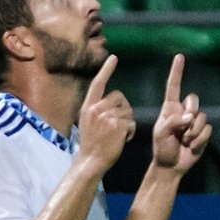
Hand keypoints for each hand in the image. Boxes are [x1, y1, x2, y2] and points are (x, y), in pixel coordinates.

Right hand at [77, 54, 134, 175]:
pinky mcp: (117, 126)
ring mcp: (106, 117)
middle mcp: (96, 109)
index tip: (114, 57)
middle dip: (124, 109)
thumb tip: (111, 103)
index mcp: (88, 107)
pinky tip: (123, 140)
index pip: (98, 84)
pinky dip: (130, 132)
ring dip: (128, 123)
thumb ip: (97, 111)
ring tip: (119, 135)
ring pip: (127, 111)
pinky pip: (131, 123)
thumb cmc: (91, 145)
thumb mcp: (87, 123)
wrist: (91, 161)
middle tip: (119, 124)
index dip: (106, 70)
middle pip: (119, 97)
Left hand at [152, 54, 210, 174]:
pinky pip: (207, 130)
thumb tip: (191, 117)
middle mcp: (183, 111)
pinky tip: (192, 147)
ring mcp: (194, 122)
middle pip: (194, 100)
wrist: (171, 166)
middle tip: (181, 131)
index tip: (179, 57)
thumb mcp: (161, 133)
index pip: (174, 86)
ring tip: (184, 141)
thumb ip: (174, 121)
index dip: (177, 72)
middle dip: (190, 114)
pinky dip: (199, 140)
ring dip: (193, 132)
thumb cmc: (162, 148)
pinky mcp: (203, 132)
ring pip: (201, 117)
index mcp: (170, 108)